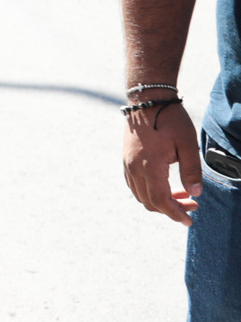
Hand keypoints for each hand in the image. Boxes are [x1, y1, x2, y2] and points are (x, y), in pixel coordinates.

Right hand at [124, 103, 201, 224]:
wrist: (146, 101)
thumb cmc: (169, 120)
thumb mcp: (187, 144)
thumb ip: (192, 170)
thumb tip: (196, 193)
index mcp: (150, 166)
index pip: (160, 200)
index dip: (175, 214)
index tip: (189, 221)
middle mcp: (134, 168)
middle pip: (149, 202)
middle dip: (171, 209)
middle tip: (193, 205)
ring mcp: (127, 164)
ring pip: (140, 195)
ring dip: (161, 201)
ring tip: (183, 194)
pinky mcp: (126, 160)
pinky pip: (134, 185)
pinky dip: (150, 192)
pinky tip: (165, 185)